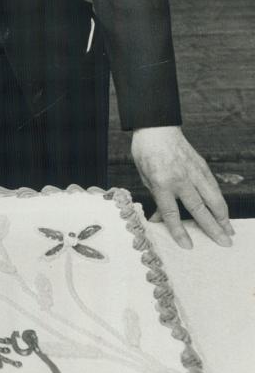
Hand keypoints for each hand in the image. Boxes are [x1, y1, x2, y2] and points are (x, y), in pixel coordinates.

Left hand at [131, 126, 233, 248]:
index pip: (171, 213)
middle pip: (199, 208)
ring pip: (212, 197)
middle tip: (224, 243)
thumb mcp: (144, 177)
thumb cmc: (146, 152)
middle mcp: (180, 178)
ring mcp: (193, 171)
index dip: (179, 231)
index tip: (188, 246)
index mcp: (161, 182)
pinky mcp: (201, 165)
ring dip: (223, 216)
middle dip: (212, 228)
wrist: (156, 126)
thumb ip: (155, 199)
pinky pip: (213, 186)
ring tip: (230, 231)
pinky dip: (220, 200)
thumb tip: (160, 220)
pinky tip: (224, 211)